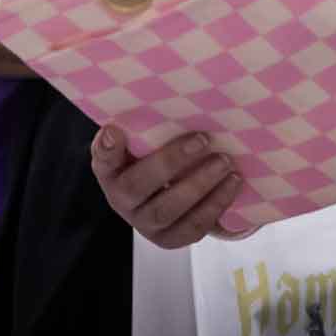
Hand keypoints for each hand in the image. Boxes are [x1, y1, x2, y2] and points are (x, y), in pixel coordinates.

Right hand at [90, 128, 244, 248]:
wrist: (167, 196)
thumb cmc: (157, 158)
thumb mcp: (148, 142)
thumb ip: (148, 127)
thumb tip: (163, 96)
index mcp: (111, 171)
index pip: (103, 159)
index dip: (107, 148)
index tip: (115, 130)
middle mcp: (122, 201)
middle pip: (139, 186)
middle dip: (171, 162)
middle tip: (203, 139)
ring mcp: (145, 225)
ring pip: (167, 210)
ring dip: (200, 185)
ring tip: (225, 162)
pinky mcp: (169, 240)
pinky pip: (192, 228)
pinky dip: (216, 205)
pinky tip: (233, 182)